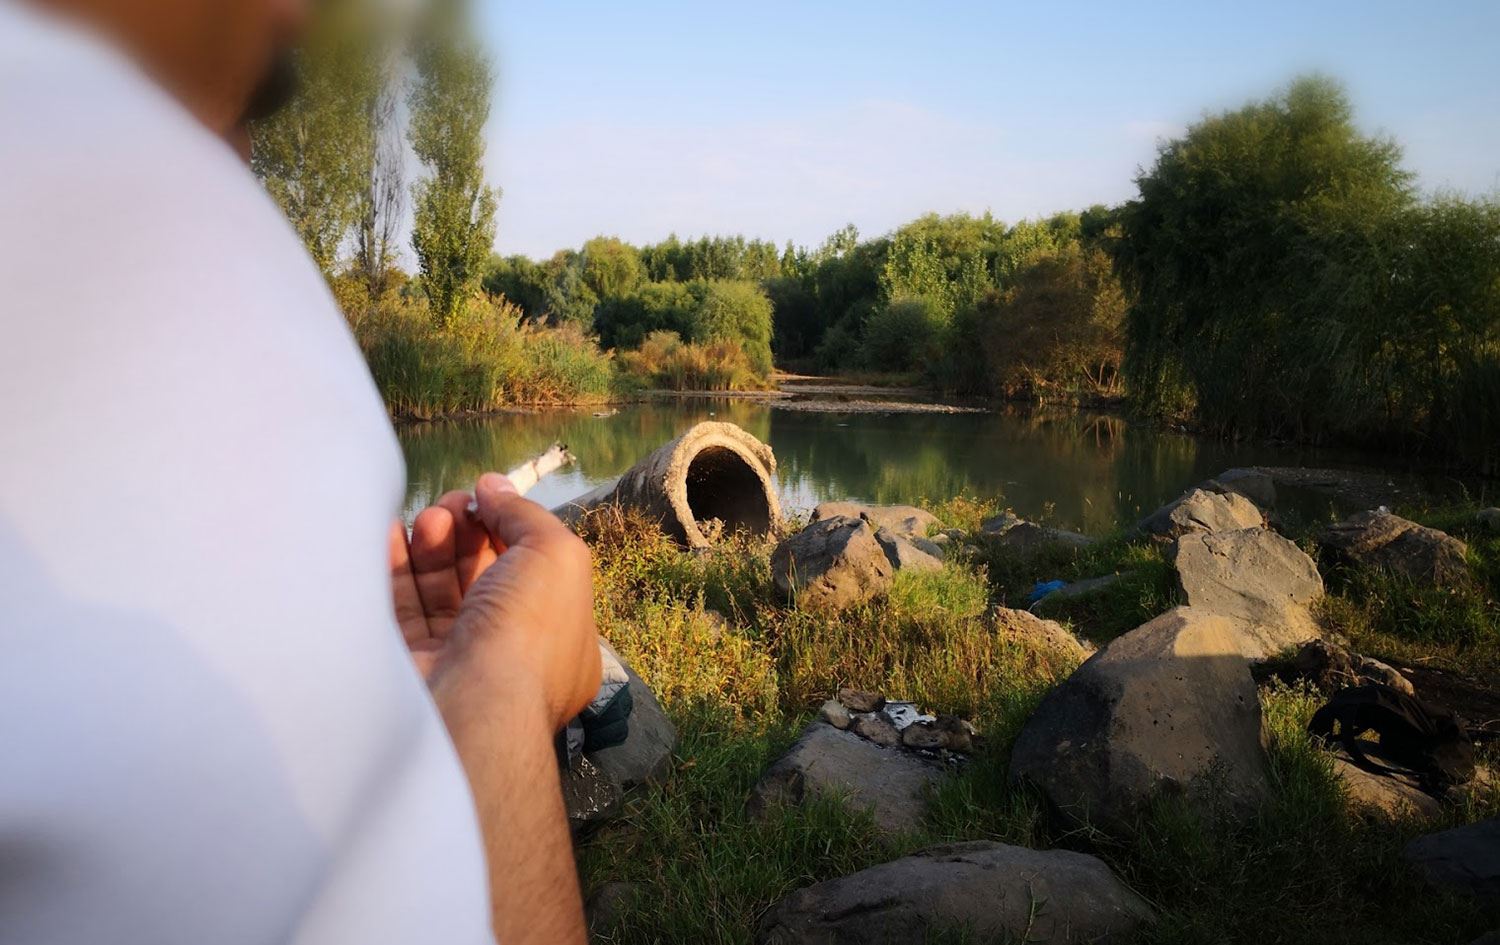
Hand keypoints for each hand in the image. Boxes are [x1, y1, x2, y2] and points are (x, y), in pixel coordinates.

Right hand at [389, 473, 601, 731]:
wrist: (470, 703)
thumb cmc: (528, 629)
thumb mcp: (555, 555)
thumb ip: (525, 514)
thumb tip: (494, 486)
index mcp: (560, 637)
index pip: (533, 573)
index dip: (509, 529)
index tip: (485, 497)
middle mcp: (512, 654)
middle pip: (483, 579)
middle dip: (466, 534)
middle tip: (449, 506)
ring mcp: (459, 663)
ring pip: (440, 594)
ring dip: (431, 547)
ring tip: (425, 519)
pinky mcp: (411, 668)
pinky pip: (400, 612)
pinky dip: (393, 571)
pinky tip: (388, 534)